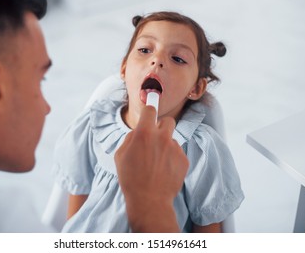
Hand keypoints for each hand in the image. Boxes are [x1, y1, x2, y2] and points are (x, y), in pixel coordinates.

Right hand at [115, 105, 188, 231]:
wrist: (149, 201)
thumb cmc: (131, 178)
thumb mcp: (120, 155)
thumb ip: (131, 138)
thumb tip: (139, 131)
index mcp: (144, 133)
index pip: (151, 110)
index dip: (150, 108)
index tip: (152, 104)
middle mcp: (162, 137)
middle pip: (168, 121)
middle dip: (162, 126)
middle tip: (155, 137)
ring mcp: (175, 148)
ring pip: (171, 140)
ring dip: (165, 146)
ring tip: (156, 164)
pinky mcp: (184, 160)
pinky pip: (177, 153)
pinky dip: (171, 159)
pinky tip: (163, 171)